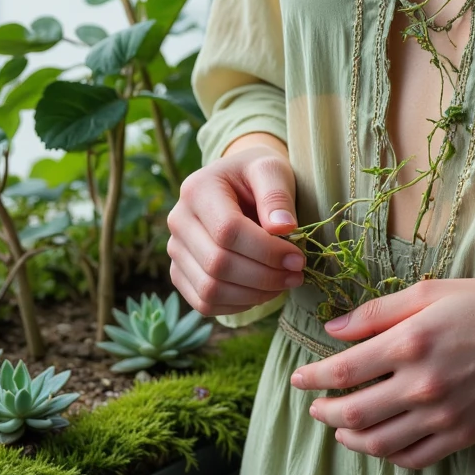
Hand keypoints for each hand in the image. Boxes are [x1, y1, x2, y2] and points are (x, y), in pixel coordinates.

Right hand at [167, 143, 305, 314]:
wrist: (238, 183)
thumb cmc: (256, 174)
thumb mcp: (271, 169)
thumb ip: (277, 195)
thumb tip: (284, 228)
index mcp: (197, 189)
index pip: (228, 231)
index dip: (266, 251)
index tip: (298, 258)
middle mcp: (178, 221)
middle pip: (218, 264)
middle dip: (264, 276)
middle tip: (297, 274)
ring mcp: (175, 250)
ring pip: (209, 290)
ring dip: (253, 295)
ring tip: (283, 283)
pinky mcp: (180, 273)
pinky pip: (204, 303)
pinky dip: (237, 305)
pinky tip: (263, 291)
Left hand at [289, 277, 474, 468]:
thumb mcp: (432, 292)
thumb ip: (378, 312)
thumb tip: (333, 330)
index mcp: (410, 342)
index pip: (343, 371)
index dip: (313, 379)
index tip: (299, 380)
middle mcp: (421, 383)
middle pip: (354, 413)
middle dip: (325, 413)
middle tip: (315, 408)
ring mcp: (443, 414)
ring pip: (379, 442)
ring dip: (350, 439)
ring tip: (340, 431)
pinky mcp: (463, 434)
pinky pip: (414, 457)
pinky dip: (389, 455)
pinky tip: (381, 444)